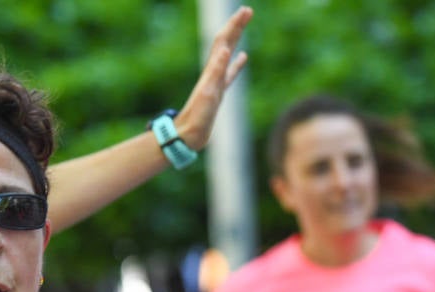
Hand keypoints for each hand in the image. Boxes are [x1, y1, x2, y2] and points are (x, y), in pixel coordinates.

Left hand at [172, 5, 252, 149]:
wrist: (187, 135)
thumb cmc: (197, 117)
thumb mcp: (208, 93)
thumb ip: (216, 72)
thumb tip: (224, 49)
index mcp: (211, 70)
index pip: (224, 41)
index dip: (234, 25)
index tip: (246, 10)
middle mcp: (213, 72)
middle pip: (226, 42)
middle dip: (236, 25)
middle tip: (248, 10)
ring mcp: (216, 81)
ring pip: (228, 53)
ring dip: (236, 38)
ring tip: (243, 25)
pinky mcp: (218, 92)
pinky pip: (230, 72)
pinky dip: (237, 63)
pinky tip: (243, 58)